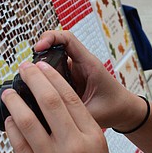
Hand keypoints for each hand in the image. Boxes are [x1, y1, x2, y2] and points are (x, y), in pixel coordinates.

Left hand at [2, 59, 128, 152]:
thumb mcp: (98, 151)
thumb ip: (79, 129)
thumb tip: (53, 106)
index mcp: (92, 136)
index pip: (69, 96)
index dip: (51, 77)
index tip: (40, 67)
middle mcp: (73, 144)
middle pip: (48, 100)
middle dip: (32, 79)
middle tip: (22, 68)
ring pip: (26, 120)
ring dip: (14, 102)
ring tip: (8, 93)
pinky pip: (18, 145)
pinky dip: (11, 128)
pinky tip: (9, 120)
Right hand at [33, 30, 148, 131]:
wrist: (124, 113)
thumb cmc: (114, 109)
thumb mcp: (94, 113)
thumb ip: (73, 112)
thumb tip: (48, 114)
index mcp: (89, 64)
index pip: (67, 39)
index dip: (50, 38)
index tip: (38, 48)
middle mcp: (80, 64)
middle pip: (54, 48)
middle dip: (39, 56)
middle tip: (27, 70)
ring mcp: (74, 71)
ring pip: (51, 62)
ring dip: (40, 69)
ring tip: (28, 81)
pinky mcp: (70, 80)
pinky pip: (53, 74)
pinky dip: (43, 79)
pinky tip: (36, 91)